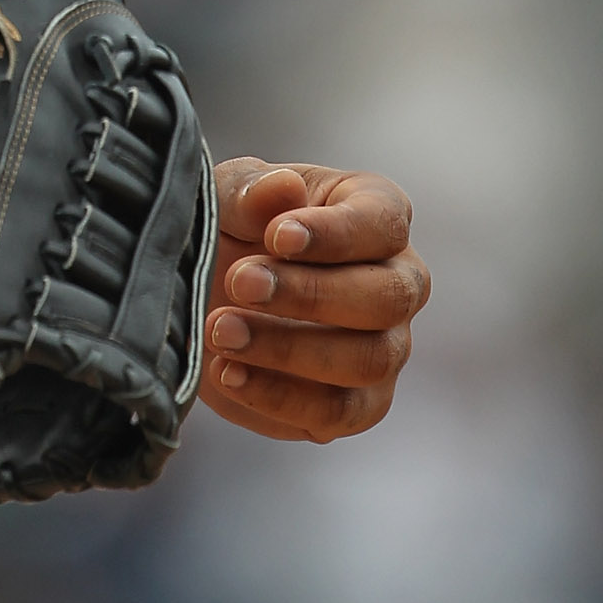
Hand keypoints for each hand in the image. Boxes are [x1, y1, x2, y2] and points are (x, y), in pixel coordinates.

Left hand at [200, 159, 428, 441]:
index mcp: (376, 215)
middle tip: (239, 282)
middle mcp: (397, 283)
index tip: (277, 236)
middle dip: (309, 294)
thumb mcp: (227, 196)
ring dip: (288, 348)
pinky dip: (278, 397)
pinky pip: (338, 414)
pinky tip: (227, 372)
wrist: (204, 292)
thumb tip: (284, 189)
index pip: (383, 223)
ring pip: (367, 360)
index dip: (335, 233)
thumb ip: (251, 192)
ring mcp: (385, 348)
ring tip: (221, 330)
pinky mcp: (357, 404)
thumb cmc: (231, 227)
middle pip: (386, 298)